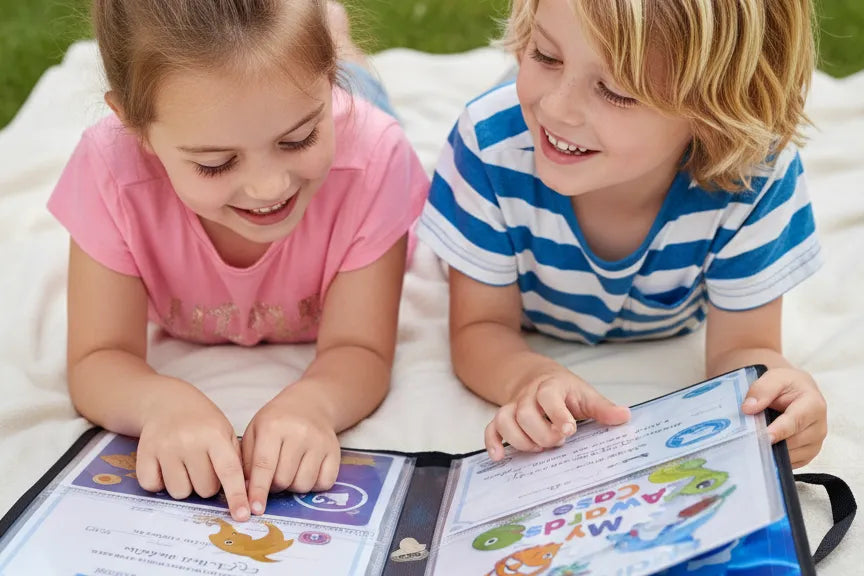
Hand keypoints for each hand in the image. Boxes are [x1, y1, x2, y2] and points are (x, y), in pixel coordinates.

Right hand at [136, 387, 249, 521]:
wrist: (166, 402)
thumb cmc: (202, 422)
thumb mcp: (225, 433)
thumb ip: (236, 461)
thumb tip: (247, 494)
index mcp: (214, 435)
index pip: (229, 471)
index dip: (236, 496)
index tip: (242, 516)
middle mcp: (189, 441)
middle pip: (204, 489)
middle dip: (207, 485)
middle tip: (203, 466)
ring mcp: (165, 447)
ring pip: (180, 492)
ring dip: (184, 485)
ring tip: (185, 465)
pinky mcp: (144, 453)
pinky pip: (153, 486)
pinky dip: (160, 482)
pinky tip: (165, 465)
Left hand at [242, 384, 340, 515]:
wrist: (310, 404)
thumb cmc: (276, 421)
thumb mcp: (254, 431)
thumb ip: (246, 461)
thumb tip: (246, 492)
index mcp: (273, 427)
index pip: (264, 466)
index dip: (258, 491)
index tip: (253, 510)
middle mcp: (299, 433)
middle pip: (284, 480)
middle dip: (274, 486)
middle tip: (273, 476)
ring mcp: (320, 442)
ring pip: (304, 484)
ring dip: (293, 486)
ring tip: (290, 471)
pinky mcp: (335, 451)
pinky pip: (324, 483)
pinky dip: (313, 484)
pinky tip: (306, 471)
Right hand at [485, 370, 630, 460]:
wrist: (536, 376)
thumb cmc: (565, 391)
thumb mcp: (585, 394)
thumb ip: (602, 408)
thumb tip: (624, 416)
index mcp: (551, 386)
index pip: (549, 396)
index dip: (557, 414)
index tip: (568, 430)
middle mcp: (528, 395)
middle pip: (525, 413)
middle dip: (542, 433)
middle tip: (558, 442)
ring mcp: (513, 406)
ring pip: (505, 420)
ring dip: (521, 440)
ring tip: (538, 449)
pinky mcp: (504, 418)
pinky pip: (491, 428)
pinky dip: (493, 442)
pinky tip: (500, 457)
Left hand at [741, 367, 826, 467]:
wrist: (796, 391)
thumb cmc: (787, 384)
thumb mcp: (775, 378)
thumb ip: (762, 390)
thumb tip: (749, 408)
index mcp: (814, 406)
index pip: (795, 422)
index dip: (779, 431)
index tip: (764, 437)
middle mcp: (819, 427)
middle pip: (793, 441)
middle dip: (771, 442)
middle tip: (749, 441)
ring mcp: (815, 443)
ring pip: (792, 455)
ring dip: (773, 451)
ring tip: (754, 444)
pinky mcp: (808, 454)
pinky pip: (791, 462)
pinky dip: (776, 459)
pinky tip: (763, 451)